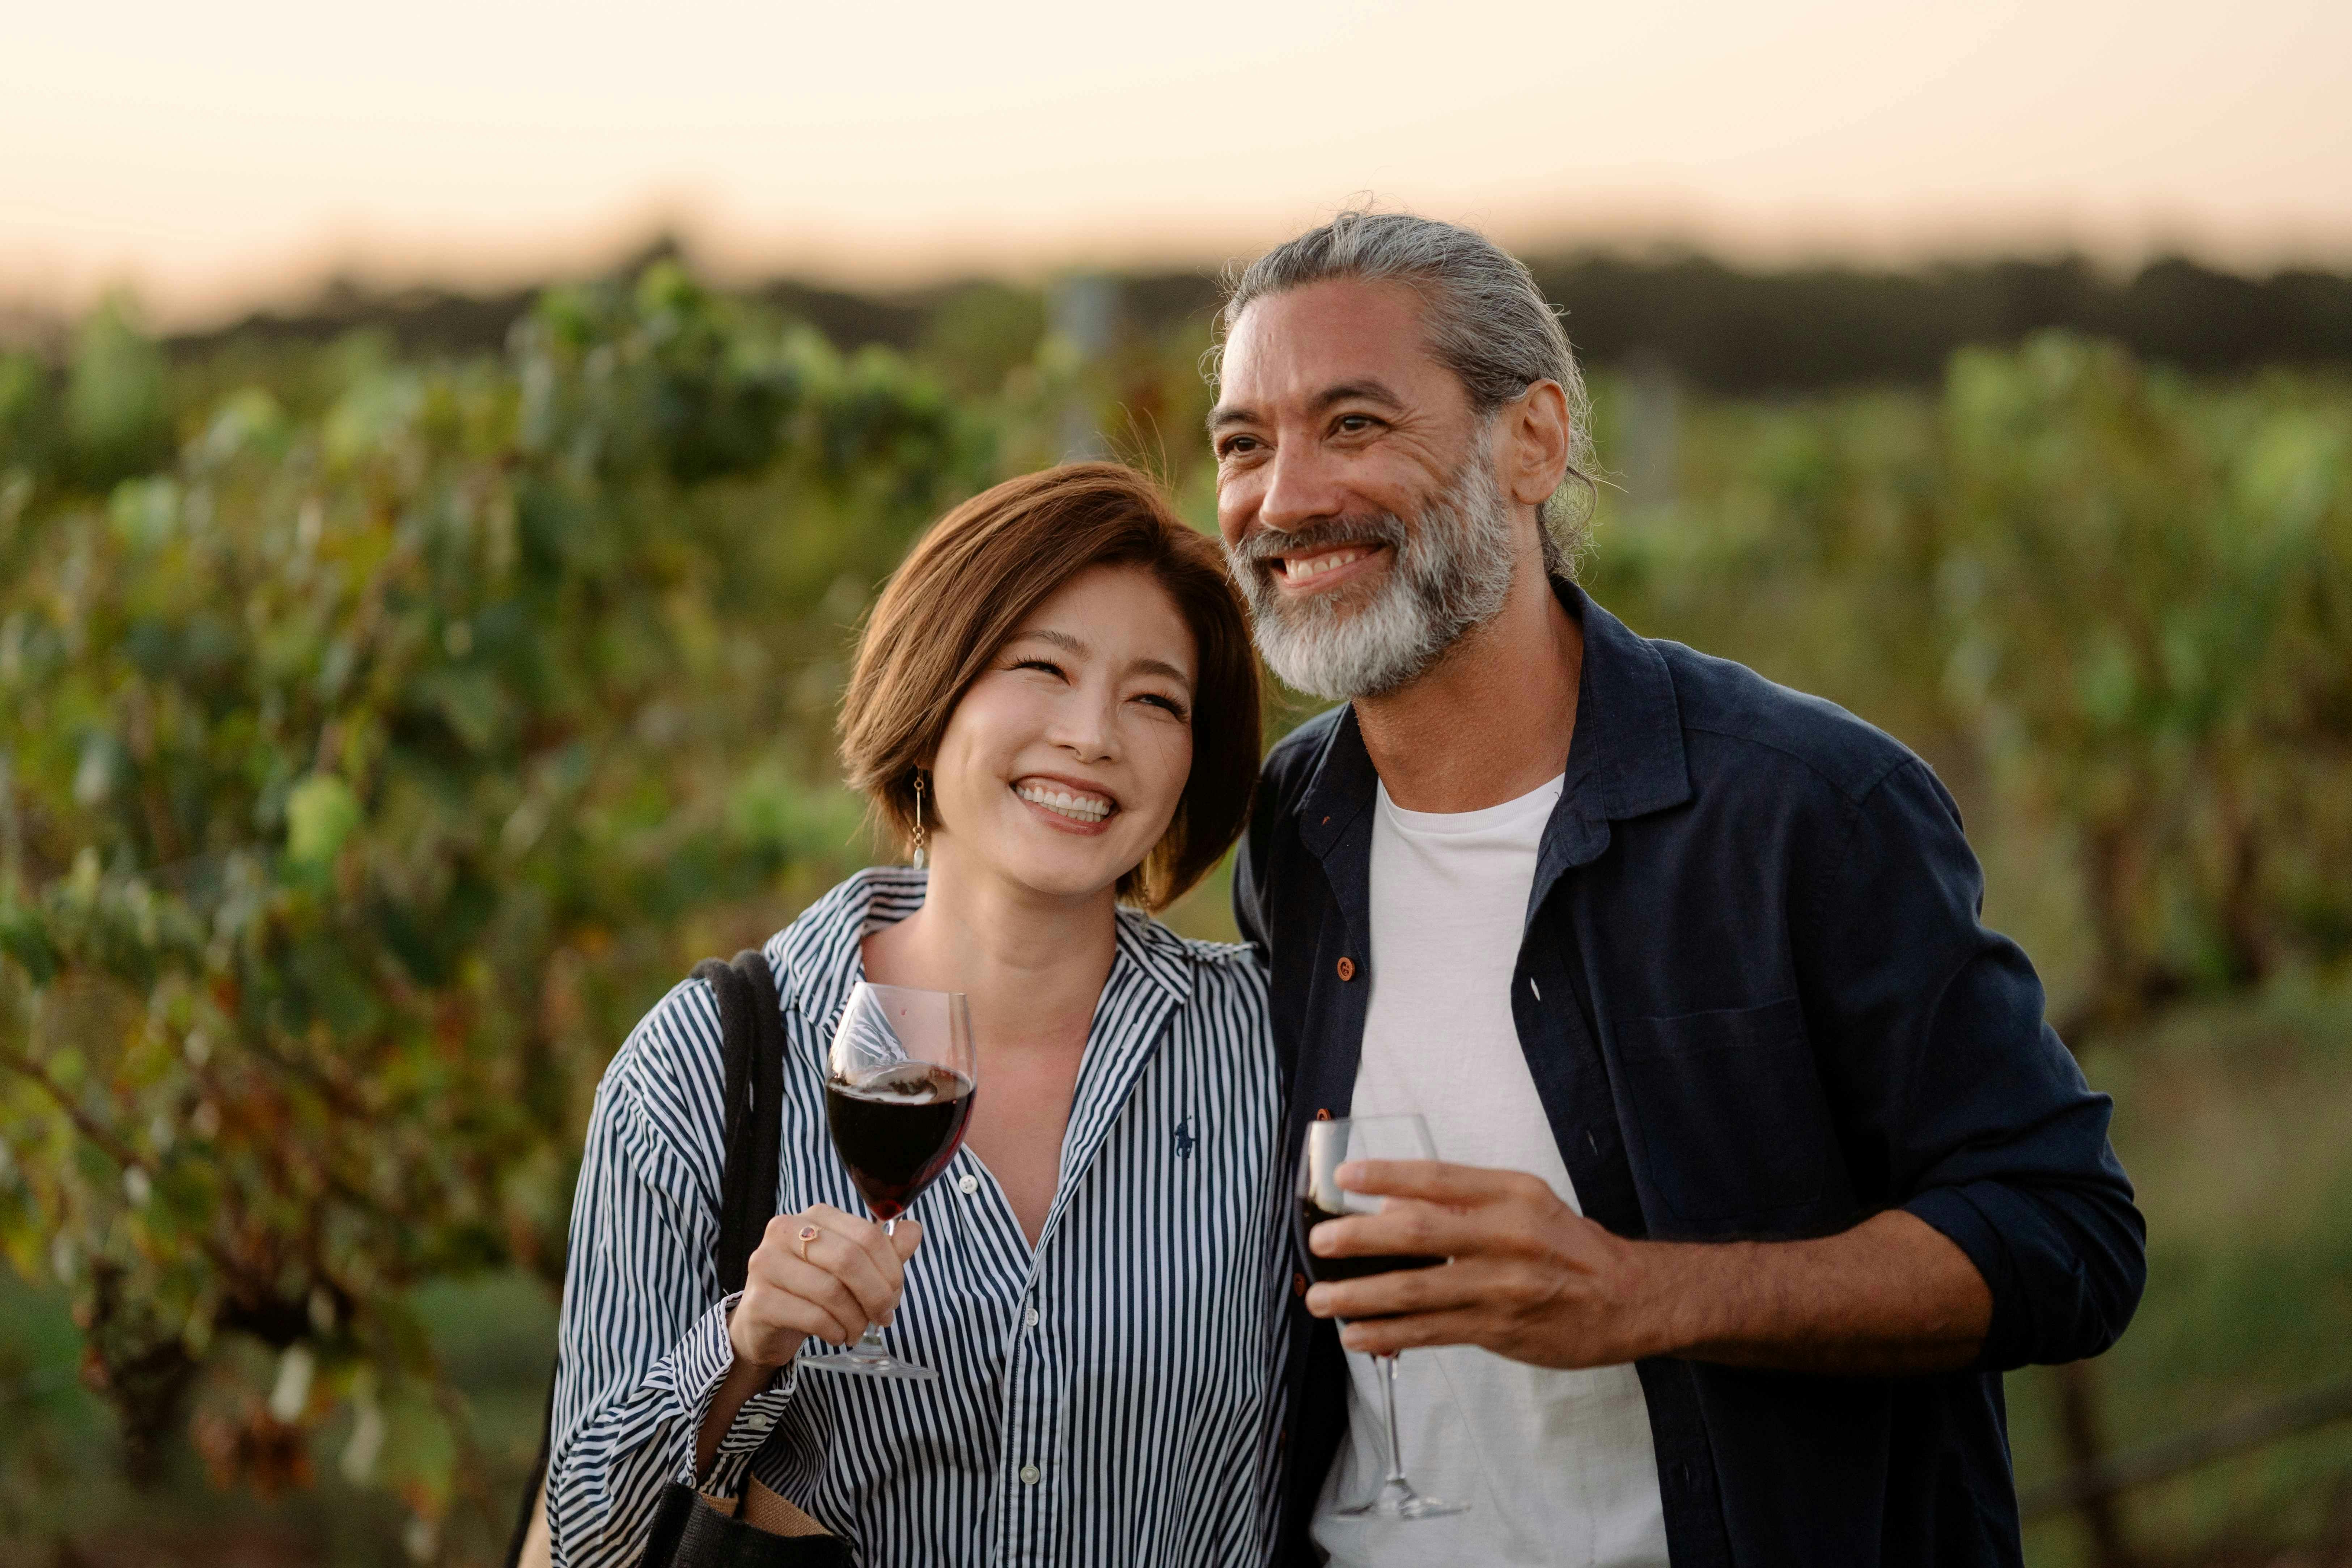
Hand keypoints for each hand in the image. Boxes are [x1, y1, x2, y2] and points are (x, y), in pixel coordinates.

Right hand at [728, 1204, 923, 1370]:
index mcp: (815, 1216)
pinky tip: (837, 1335)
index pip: (867, 1235)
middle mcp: (785, 1230)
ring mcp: (766, 1263)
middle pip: (849, 1259)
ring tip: (858, 1330)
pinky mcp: (758, 1300)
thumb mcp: (851, 1268)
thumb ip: (883, 1249)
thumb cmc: (811, 1291)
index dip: (890, 1269)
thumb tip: (913, 1230)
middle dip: (877, 1294)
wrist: (763, 1325)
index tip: (895, 1294)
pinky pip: (812, 1316)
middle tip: (884, 1317)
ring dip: (856, 1318)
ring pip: (831, 1290)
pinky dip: (835, 1331)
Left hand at [1303, 1160, 1669, 1368]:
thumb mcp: (1524, 1203)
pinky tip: (1357, 1335)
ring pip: (1416, 1290)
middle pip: (1418, 1231)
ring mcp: (1501, 1286)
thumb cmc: (1567, 1246)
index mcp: (1511, 1194)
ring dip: (1361, 1296)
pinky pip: (1432, 1332)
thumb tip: (1390, 1208)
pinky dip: (1389, 1334)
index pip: (1437, 1178)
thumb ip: (1463, 1202)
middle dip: (1360, 1238)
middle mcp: (1505, 1236)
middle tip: (1321, 1242)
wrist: (1629, 1298)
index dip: (1386, 1174)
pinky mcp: (1498, 1329)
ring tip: (1321, 1299)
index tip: (1345, 1177)